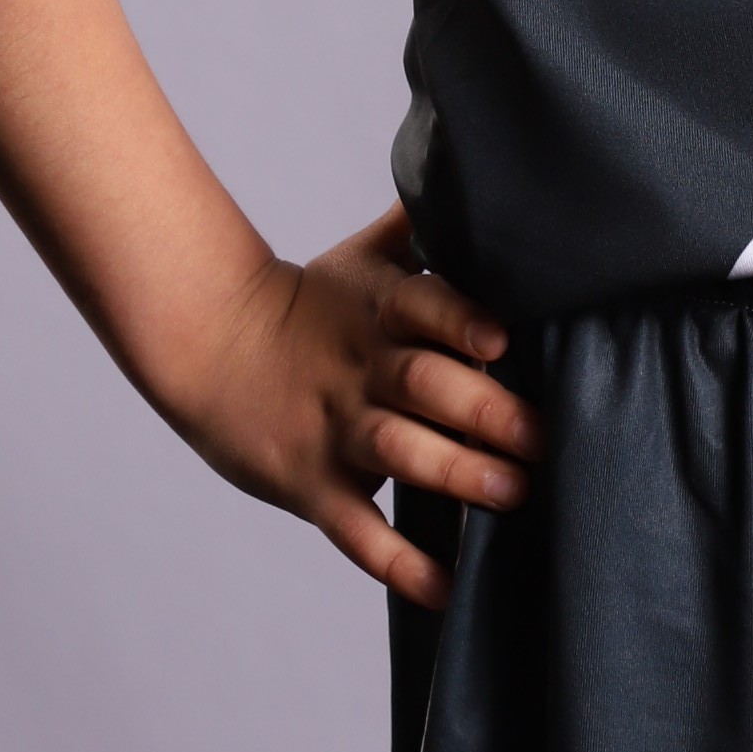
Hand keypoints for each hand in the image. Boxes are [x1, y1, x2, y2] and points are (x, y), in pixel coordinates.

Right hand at [165, 203, 541, 604]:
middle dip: (487, 412)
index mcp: (380, 311)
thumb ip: (417, 227)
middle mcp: (363, 370)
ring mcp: (335, 430)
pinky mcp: (312, 484)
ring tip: (511, 495)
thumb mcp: (358, 259)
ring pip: (401, 454)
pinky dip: (401, 565)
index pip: (425, 308)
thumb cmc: (307, 304)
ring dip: (457, 475)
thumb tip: (471, 164)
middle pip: (427, 387)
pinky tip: (448, 587)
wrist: (209, 347)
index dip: (462, 322)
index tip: (500, 341)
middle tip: (543, 438)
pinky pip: (358, 532)